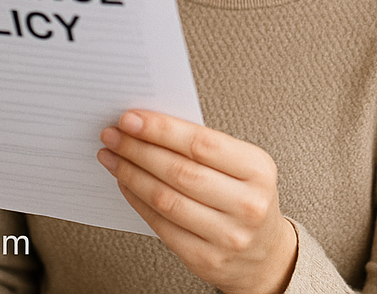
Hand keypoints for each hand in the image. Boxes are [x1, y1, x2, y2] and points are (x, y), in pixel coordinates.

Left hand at [98, 111, 297, 293]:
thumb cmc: (246, 196)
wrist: (264, 254)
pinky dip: (137, 200)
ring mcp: (227, 236)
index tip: (131, 118)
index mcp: (257, 170)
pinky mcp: (205, 260)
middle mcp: (246, 205)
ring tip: (112, 156)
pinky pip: (161, 225)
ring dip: (131, 173)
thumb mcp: (241, 164)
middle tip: (113, 134)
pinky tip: (125, 183)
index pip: (201, 143)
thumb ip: (203, 145)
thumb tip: (149, 124)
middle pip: (179, 171)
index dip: (161, 129)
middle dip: (138, 149)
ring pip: (165, 198)